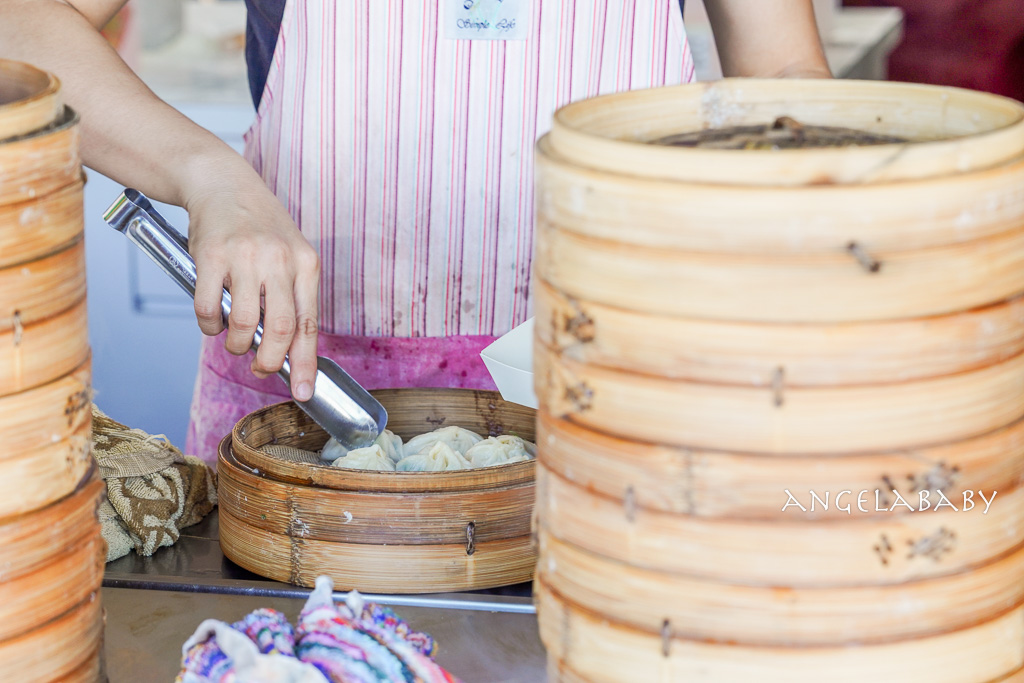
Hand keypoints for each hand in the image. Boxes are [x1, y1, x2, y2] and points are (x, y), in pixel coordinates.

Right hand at [183, 159, 319, 401]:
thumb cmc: (259, 228)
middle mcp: (279, 260)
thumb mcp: (288, 255)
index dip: (307, 363)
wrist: (223, 183)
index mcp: (305, 264)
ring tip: (234, 341)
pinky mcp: (211, 255)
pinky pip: (210, 307)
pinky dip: (209, 325)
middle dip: (270, 361)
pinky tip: (212, 320)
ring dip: (236, 344)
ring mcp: (245, 257)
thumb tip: (287, 351)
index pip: (309, 323)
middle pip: (280, 328)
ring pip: (244, 323)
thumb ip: (290, 297)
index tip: (305, 392)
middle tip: (262, 369)